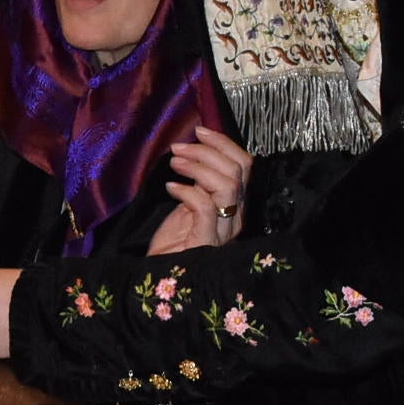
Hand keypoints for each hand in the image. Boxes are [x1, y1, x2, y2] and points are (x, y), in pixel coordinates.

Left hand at [148, 124, 252, 253]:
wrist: (158, 273)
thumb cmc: (174, 241)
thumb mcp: (190, 203)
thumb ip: (200, 181)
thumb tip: (198, 150)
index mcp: (235, 205)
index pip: (245, 165)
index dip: (224, 143)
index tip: (199, 131)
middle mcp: (235, 217)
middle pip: (238, 170)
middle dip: (207, 151)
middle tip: (178, 150)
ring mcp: (223, 231)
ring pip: (227, 185)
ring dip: (197, 167)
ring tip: (174, 165)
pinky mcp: (206, 241)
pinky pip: (206, 206)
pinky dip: (187, 190)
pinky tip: (171, 188)